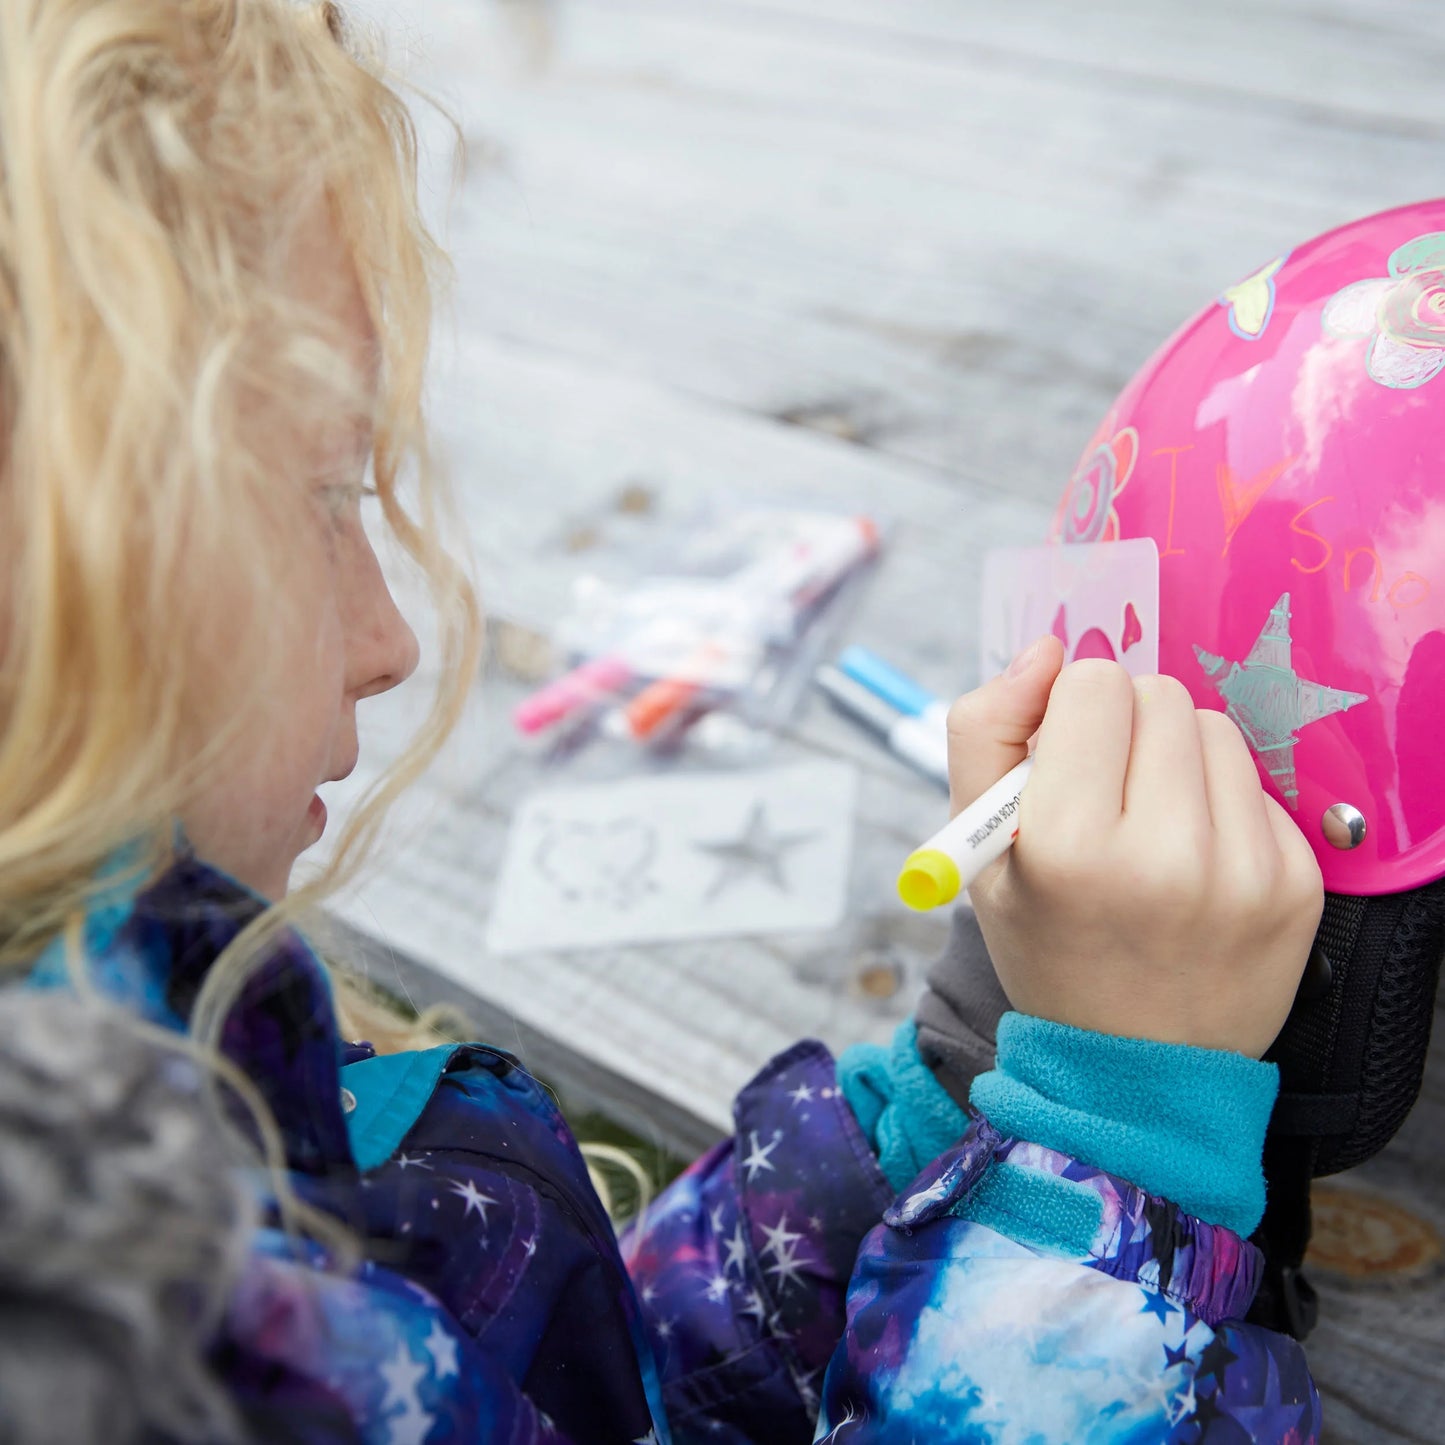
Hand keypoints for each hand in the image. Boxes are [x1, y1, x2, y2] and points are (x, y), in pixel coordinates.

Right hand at [945, 638, 1323, 1057]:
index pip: (1093, 683)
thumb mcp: (975, 848)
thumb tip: (1049, 649)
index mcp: (1067, 844)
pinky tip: (1195, 859)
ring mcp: (1242, 871)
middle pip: (1158, 693)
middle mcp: (1163, 854)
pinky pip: (1258, 784)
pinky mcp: (1296, 884)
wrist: (1132, 1071)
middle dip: (1122, 726)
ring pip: (1214, 728)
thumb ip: (983, 730)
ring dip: (1175, 756)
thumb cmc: (1045, 943)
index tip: (1062, 759)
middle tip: (1104, 792)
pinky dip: (1221, 804)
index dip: (1067, 712)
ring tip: (1150, 825)